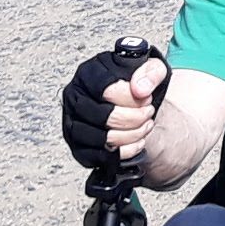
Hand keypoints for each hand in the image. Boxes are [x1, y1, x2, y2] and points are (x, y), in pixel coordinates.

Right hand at [61, 41, 167, 169]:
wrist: (132, 103)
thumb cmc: (137, 84)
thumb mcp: (152, 69)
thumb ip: (150, 73)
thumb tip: (140, 89)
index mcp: (88, 75)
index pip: (107, 90)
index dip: (132, 98)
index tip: (147, 98)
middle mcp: (74, 98)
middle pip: (104, 117)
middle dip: (135, 118)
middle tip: (148, 113)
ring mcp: (73, 124)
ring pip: (103, 138)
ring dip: (132, 135)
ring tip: (145, 126)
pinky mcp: (78, 147)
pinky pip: (102, 156)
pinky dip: (126, 151)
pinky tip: (138, 141)